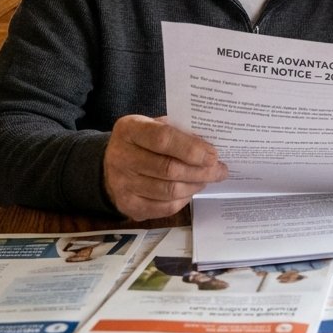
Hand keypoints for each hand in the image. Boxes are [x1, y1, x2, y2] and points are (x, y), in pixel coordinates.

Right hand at [103, 115, 228, 219]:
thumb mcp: (155, 125)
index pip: (163, 139)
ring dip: (195, 186)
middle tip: (220, 170)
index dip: (192, 148)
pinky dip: (184, 199)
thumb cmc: (142, 141)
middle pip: (169, 169)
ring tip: (207, 179)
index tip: (213, 155)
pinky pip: (165, 207)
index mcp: (129, 130)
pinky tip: (191, 190)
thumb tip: (209, 149)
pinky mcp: (128, 206)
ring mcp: (121, 184)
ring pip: (169, 191)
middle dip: (201, 171)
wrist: (112, 163)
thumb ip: (179, 132)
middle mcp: (121, 157)